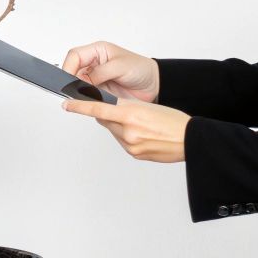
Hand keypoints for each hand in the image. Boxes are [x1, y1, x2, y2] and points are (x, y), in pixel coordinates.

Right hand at [61, 40, 159, 101]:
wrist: (154, 85)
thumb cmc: (141, 69)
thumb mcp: (120, 66)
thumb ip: (100, 73)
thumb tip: (82, 81)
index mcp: (97, 51)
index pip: (74, 56)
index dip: (68, 66)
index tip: (68, 79)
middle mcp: (93, 64)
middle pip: (72, 70)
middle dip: (71, 80)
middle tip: (76, 89)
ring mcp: (95, 79)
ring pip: (77, 84)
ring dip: (79, 91)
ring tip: (87, 95)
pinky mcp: (98, 91)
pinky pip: (86, 95)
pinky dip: (86, 99)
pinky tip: (92, 101)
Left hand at [62, 96, 190, 162]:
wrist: (190, 140)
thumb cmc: (174, 121)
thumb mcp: (148, 107)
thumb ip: (126, 107)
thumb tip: (109, 109)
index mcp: (131, 114)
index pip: (98, 108)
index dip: (80, 106)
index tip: (66, 104)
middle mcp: (127, 130)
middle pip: (105, 120)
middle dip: (110, 114)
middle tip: (126, 111)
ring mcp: (130, 144)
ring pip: (114, 131)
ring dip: (120, 126)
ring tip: (142, 125)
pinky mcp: (134, 153)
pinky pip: (123, 142)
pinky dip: (128, 136)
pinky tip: (143, 135)